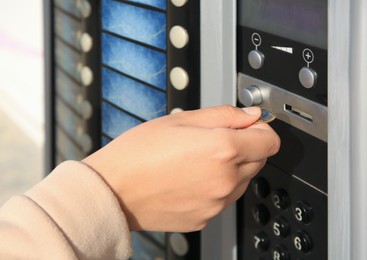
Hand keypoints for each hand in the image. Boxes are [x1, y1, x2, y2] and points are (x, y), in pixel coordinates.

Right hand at [82, 105, 279, 231]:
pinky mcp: (206, 218)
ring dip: (231, 169)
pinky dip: (215, 188)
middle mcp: (225, 179)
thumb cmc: (139, 153)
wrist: (114, 190)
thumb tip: (251, 116)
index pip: (270, 141)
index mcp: (223, 149)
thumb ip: (224, 115)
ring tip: (197, 162)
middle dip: (245, 147)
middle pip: (259, 160)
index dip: (261, 130)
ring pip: (242, 181)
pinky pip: (223, 199)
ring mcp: (217, 203)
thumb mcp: (182, 119)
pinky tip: (190, 180)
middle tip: (213, 141)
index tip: (249, 127)